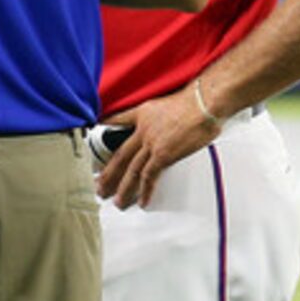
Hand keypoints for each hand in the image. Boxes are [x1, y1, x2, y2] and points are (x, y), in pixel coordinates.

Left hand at [95, 85, 222, 209]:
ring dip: (123, 188)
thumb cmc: (197, 100)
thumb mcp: (174, 99)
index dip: (106, 125)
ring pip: (132, 169)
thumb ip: (167, 112)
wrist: (204, 103)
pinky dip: (145, 191)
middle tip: (100, 186)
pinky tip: (142, 201)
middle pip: (120, 155)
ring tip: (117, 201)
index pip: (119, 119)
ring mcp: (151, 143)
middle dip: (109, 173)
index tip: (95, 132)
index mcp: (143, 113)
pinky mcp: (163, 154)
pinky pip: (150, 176)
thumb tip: (176, 118)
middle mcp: (143, 129)